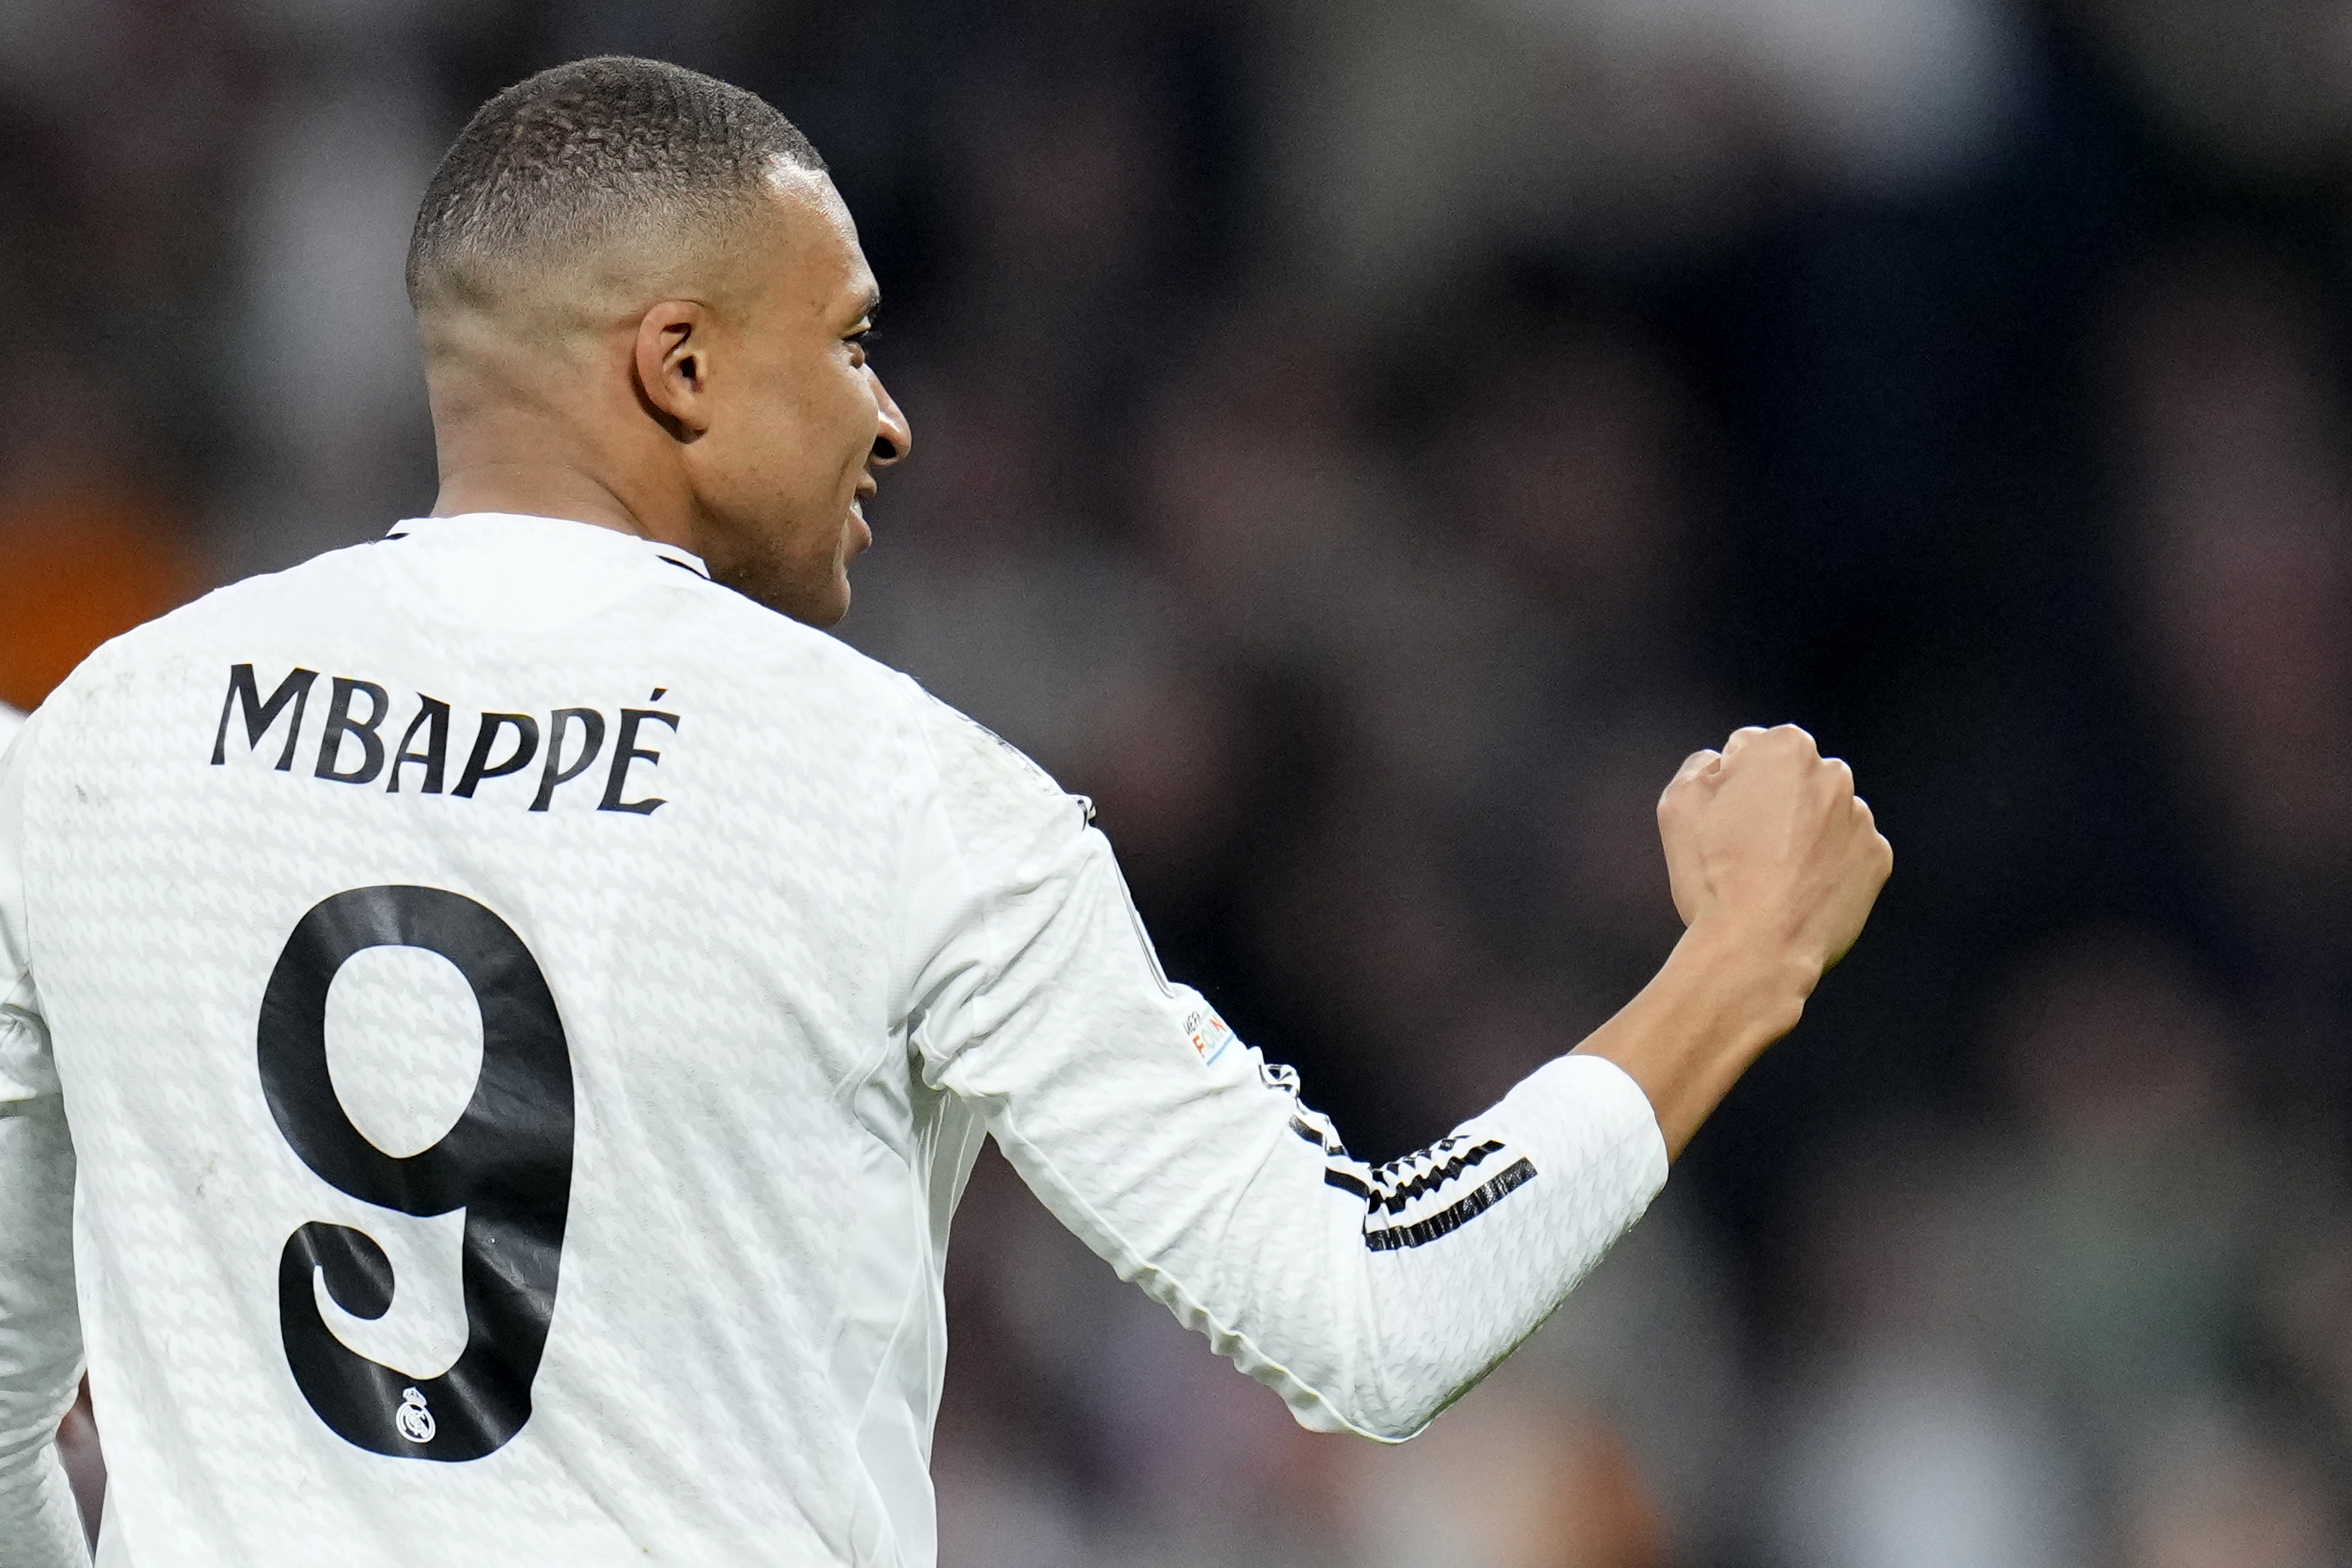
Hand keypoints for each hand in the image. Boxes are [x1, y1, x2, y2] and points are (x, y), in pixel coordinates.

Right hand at [1656, 725, 1891, 988]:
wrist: (1759, 949)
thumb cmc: (1713, 875)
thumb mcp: (1677, 805)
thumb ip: (1700, 766)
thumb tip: (1721, 764)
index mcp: (1786, 747)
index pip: (1749, 750)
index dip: (1729, 787)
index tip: (1722, 824)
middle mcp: (1834, 774)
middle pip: (1792, 781)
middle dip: (1773, 804)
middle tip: (1746, 851)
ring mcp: (1861, 819)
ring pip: (1823, 817)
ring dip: (1802, 835)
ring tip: (1773, 879)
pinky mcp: (1877, 860)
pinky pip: (1847, 854)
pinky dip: (1827, 867)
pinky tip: (1800, 893)